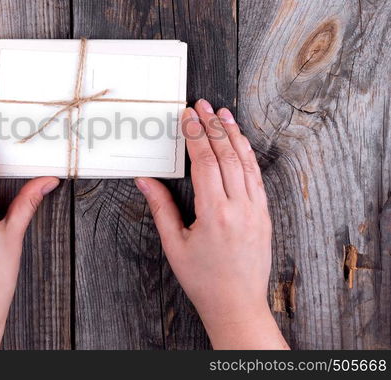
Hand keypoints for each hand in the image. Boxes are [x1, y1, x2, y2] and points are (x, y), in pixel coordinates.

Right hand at [135, 99, 288, 349]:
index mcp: (215, 214)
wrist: (237, 305)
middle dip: (213, 126)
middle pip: (226, 155)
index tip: (188, 115)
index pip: (206, 162)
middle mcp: (240, 208)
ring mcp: (256, 210)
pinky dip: (247, 154)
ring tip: (223, 113)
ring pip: (245, 162)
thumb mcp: (175, 245)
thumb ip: (161, 208)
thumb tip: (145, 180)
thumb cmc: (203, 279)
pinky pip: (256, 176)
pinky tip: (240, 142)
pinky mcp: (264, 214)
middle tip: (203, 104)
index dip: (195, 135)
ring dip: (233, 134)